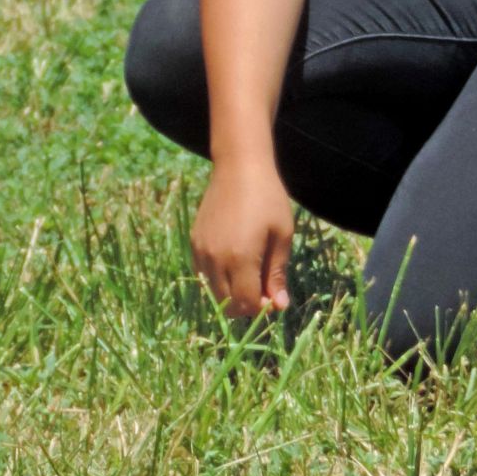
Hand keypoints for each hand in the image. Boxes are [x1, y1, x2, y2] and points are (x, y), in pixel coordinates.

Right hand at [191, 158, 293, 318]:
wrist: (238, 166)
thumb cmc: (268, 198)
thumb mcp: (282, 235)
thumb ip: (277, 273)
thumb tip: (279, 306)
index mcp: (240, 258)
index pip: (246, 304)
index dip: (261, 308)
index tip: (273, 295)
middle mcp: (216, 259)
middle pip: (227, 303)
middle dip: (246, 304)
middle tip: (263, 286)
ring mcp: (201, 250)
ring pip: (213, 292)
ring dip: (231, 293)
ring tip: (249, 274)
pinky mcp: (195, 242)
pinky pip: (203, 274)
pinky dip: (217, 279)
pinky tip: (232, 263)